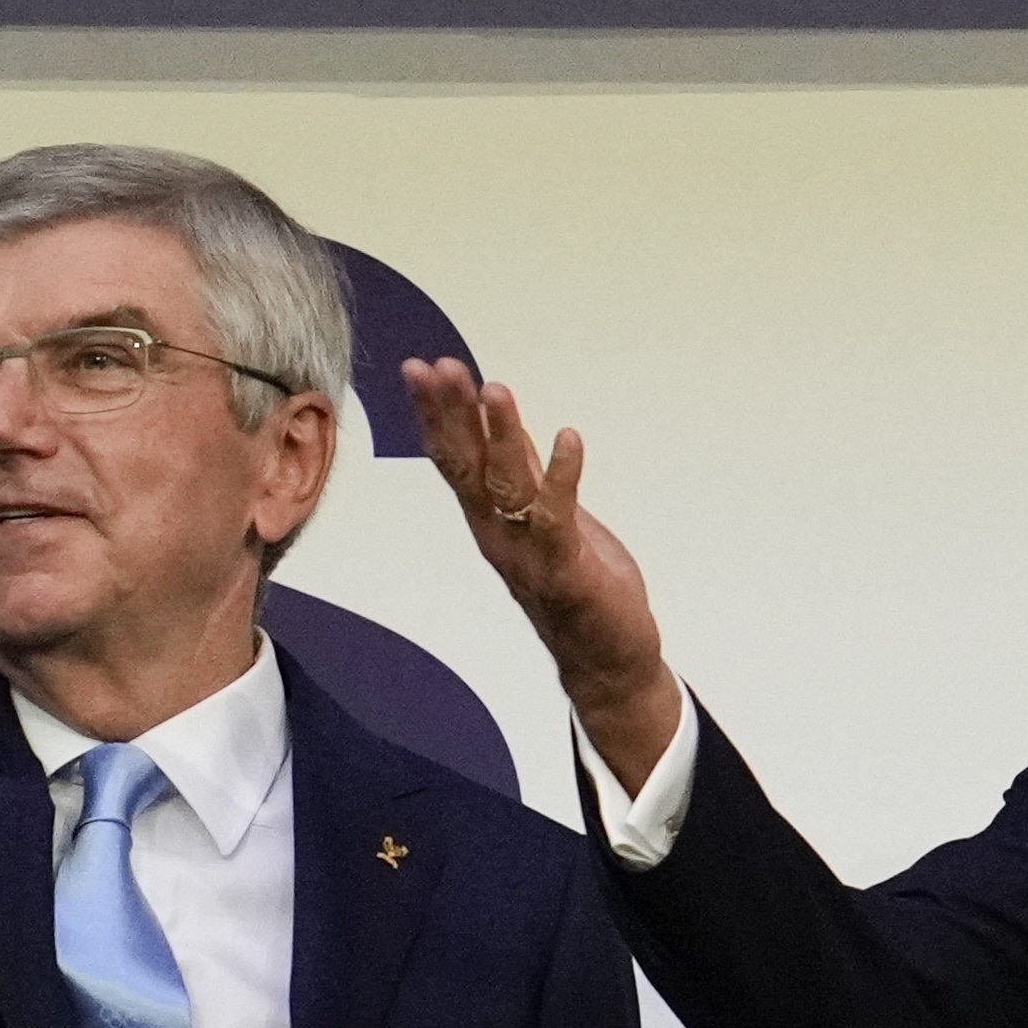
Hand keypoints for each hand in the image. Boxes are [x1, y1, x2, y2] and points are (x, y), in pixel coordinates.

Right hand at [400, 358, 683, 790]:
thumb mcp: (544, 514)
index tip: (422, 367)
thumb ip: (520, 473)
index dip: (437, 412)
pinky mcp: (566, 569)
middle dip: (451, 414)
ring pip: (505, 487)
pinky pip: (557, 518)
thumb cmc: (576, 586)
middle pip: (465, 466)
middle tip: (437, 367)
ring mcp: (528, 553)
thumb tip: (499, 422)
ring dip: (500, 436)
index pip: (454, 457)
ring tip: (495, 389)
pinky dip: (561, 476)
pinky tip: (568, 438)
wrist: (606, 659)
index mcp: (490, 519)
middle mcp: (498, 534)